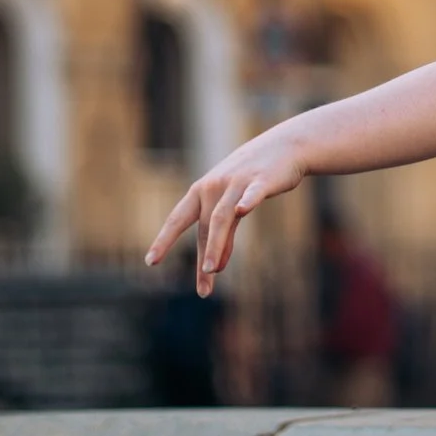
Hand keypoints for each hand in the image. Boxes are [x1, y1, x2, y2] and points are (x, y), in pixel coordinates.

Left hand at [145, 129, 305, 294]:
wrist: (285, 146)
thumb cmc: (252, 179)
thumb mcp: (233, 207)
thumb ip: (223, 235)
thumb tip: (214, 266)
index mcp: (202, 191)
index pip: (177, 218)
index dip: (164, 240)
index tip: (150, 262)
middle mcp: (215, 186)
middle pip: (204, 225)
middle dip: (201, 256)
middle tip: (202, 289)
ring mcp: (238, 182)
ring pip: (223, 216)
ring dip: (216, 244)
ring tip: (212, 269)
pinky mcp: (262, 180)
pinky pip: (252, 193)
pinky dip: (246, 202)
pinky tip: (242, 210)